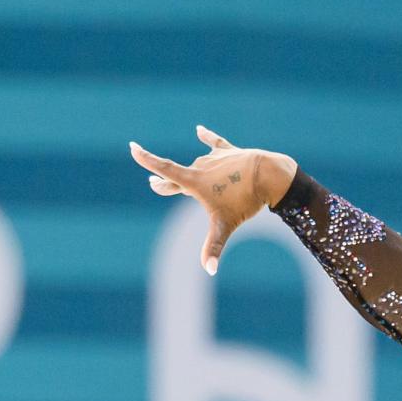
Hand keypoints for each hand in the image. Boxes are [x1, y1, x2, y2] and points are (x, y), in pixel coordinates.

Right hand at [128, 125, 297, 274]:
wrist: (269, 175)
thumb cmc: (245, 200)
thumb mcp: (226, 225)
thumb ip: (215, 247)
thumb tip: (210, 270)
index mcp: (194, 181)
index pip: (166, 170)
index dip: (147, 159)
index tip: (132, 146)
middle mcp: (201, 166)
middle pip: (179, 175)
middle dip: (166, 181)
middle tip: (154, 184)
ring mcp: (215, 158)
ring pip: (200, 166)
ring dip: (195, 172)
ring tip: (199, 185)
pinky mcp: (229, 152)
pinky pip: (214, 143)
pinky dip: (207, 138)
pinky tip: (199, 130)